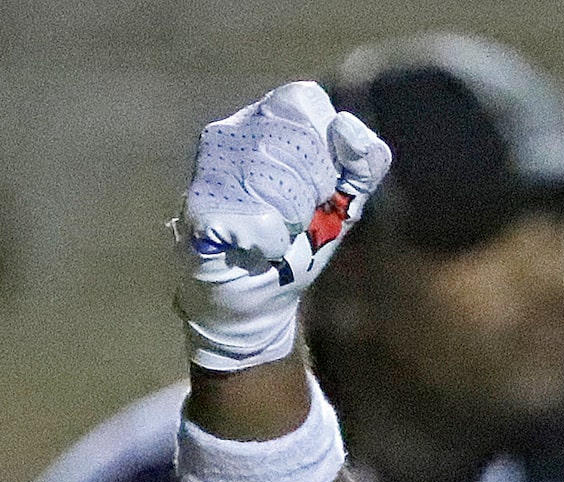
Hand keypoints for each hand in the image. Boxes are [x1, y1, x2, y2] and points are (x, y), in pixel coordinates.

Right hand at [171, 80, 391, 372]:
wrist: (259, 297)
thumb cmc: (299, 242)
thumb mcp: (345, 201)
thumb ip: (363, 164)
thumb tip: (347, 127)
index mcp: (266, 120)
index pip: (305, 101)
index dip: (325, 147)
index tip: (320, 184)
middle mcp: (232, 131)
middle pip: (297, 140)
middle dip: (313, 189)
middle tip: (298, 217)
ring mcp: (210, 166)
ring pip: (278, 180)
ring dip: (293, 219)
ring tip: (278, 231)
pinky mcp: (200, 204)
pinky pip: (260, 219)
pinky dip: (272, 243)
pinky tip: (261, 248)